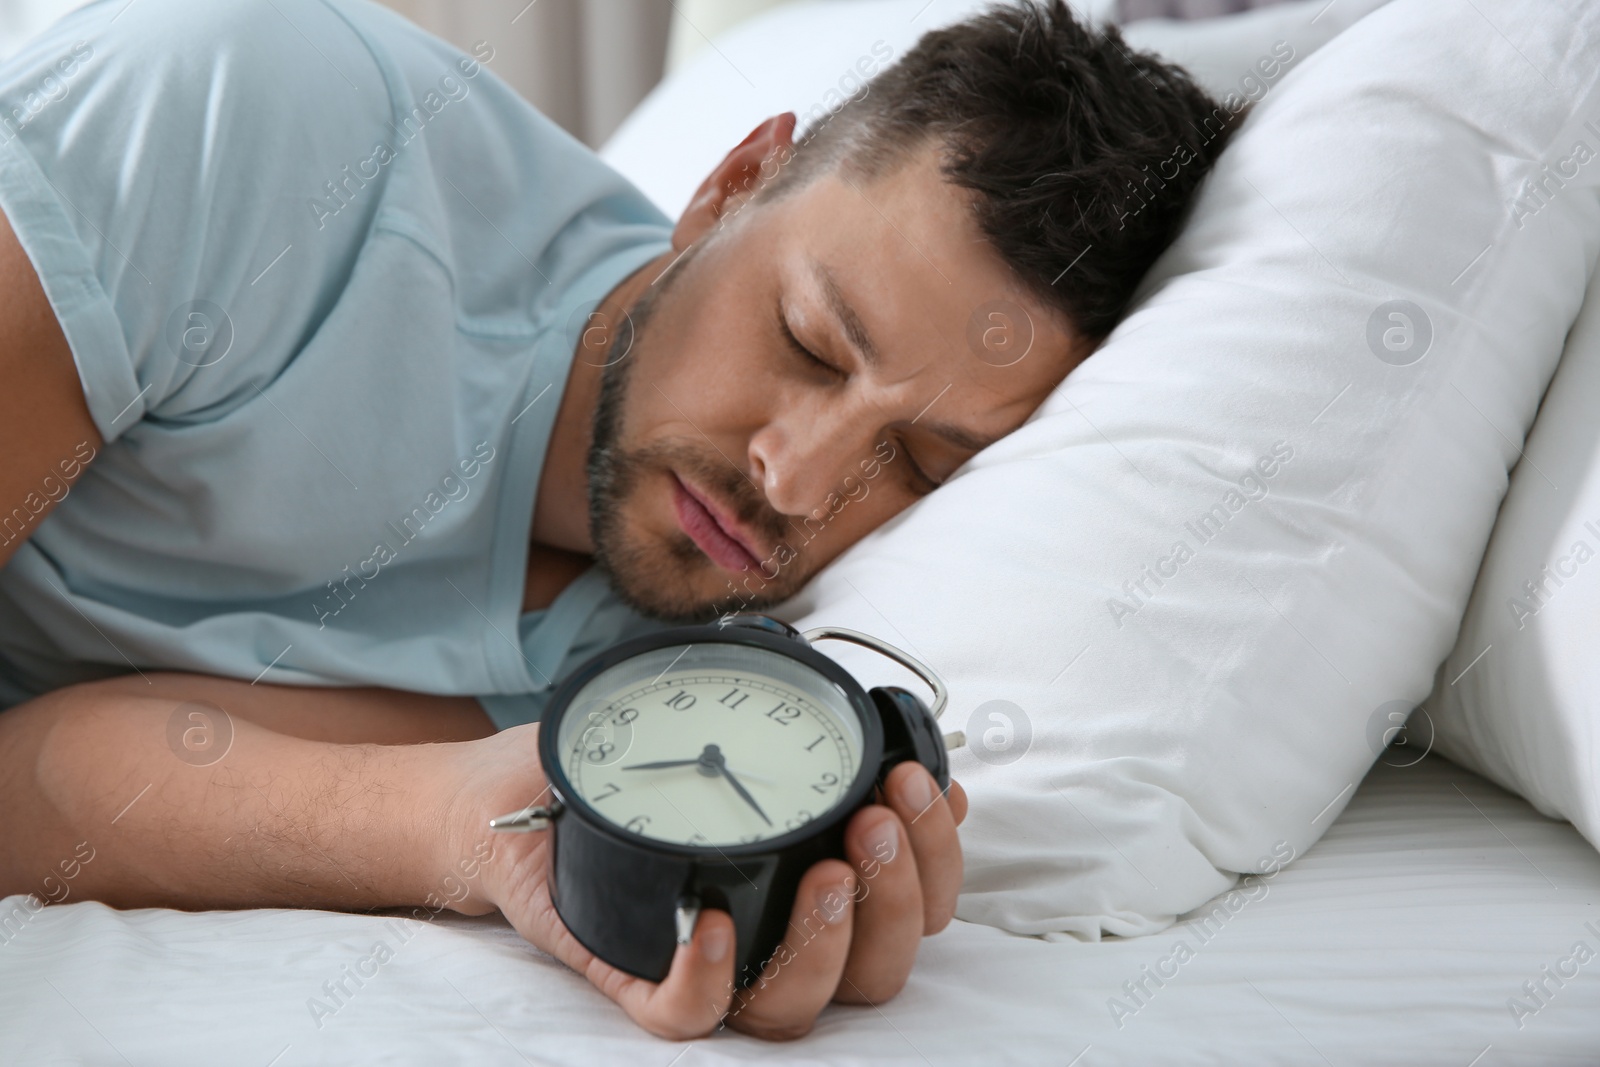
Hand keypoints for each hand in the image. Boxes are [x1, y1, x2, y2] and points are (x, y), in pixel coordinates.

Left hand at [438, 725, 967, 1040]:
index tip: (925, 786)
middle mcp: (772, 927)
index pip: (913, 902)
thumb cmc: (606, 762)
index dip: (940, 859)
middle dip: (904, 892)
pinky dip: (710, 976)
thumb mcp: (708, 716)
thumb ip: (788, 717)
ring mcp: (709, 958)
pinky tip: (710, 920)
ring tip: (828, 868)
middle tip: (878, 816)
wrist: (492, 796)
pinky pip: (690, 1015)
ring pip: (800, 1004)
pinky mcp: (636, 974)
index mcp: (809, 874)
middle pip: (881, 963)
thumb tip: (878, 711)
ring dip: (832, 940)